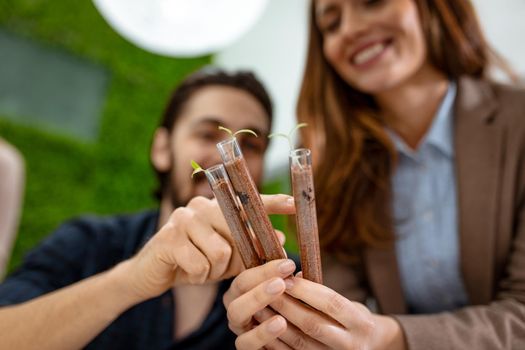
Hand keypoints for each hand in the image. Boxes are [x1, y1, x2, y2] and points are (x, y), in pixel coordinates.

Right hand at [121, 194, 294, 300]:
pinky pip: (201, 265)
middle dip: (234, 259)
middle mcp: (201, 205)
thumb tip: (279, 239)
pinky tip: (187, 271)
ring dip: (214, 271)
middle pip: (238, 233)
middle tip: (218, 267)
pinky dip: (198, 276)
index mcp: (216, 206)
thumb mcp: (225, 257)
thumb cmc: (193, 262)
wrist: (151, 274)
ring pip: (221, 252)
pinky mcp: (169, 238)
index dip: (273, 203)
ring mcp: (184, 218)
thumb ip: (249, 247)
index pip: (249, 202)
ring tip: (200, 268)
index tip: (295, 204)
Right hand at [224, 259, 327, 349]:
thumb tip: (281, 237)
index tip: (289, 263)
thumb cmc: (288, 307)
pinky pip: (246, 343)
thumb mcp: (286, 283)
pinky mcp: (245, 347)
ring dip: (257, 300)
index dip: (266, 266)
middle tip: (282, 277)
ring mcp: (238, 325)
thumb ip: (281, 265)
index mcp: (245, 284)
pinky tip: (280, 324)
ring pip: (237, 311)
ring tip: (280, 293)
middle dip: (260, 278)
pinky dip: (261, 334)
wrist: (290, 342)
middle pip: (239, 286)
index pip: (248, 268)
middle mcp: (236, 302)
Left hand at [224, 261, 404, 349]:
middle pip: (313, 324)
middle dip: (287, 306)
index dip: (307, 290)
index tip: (286, 278)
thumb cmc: (353, 318)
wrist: (371, 346)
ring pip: (300, 342)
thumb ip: (322, 292)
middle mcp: (350, 344)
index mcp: (360, 322)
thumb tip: (291, 276)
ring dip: (276, 324)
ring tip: (260, 307)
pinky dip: (276, 342)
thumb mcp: (347, 303)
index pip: (332, 303)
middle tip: (267, 291)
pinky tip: (263, 328)